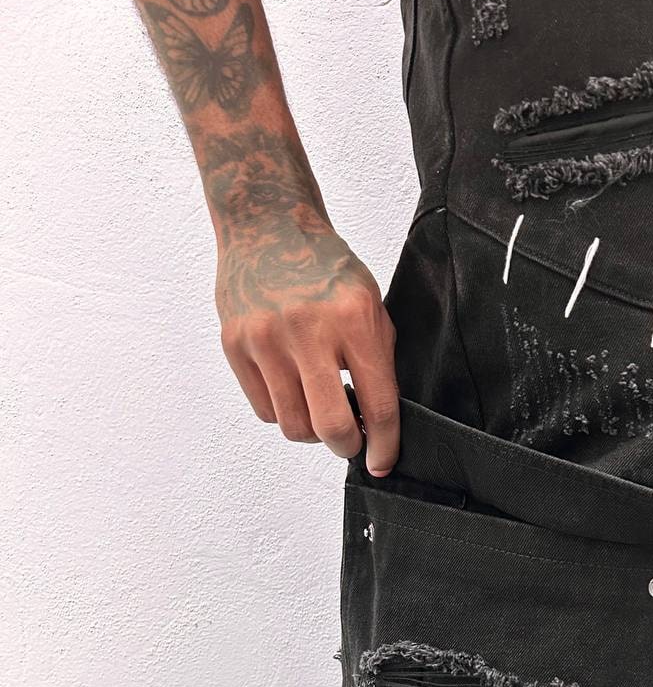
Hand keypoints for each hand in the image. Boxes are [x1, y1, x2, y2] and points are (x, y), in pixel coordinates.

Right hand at [206, 129, 399, 474]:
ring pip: (292, 426)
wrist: (267, 225)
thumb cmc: (324, 267)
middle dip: (346, 447)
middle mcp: (307, 329)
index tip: (382, 461)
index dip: (385, 444)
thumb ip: (376, 362)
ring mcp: (265, 338)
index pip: (377, 404)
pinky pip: (264, 409)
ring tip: (319, 406)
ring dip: (312, 431)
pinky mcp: (235, 345)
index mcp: (353, 318)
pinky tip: (292, 386)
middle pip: (330, 427)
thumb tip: (379, 425)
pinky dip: (283, 410)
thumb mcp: (369, 305)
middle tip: (351, 443)